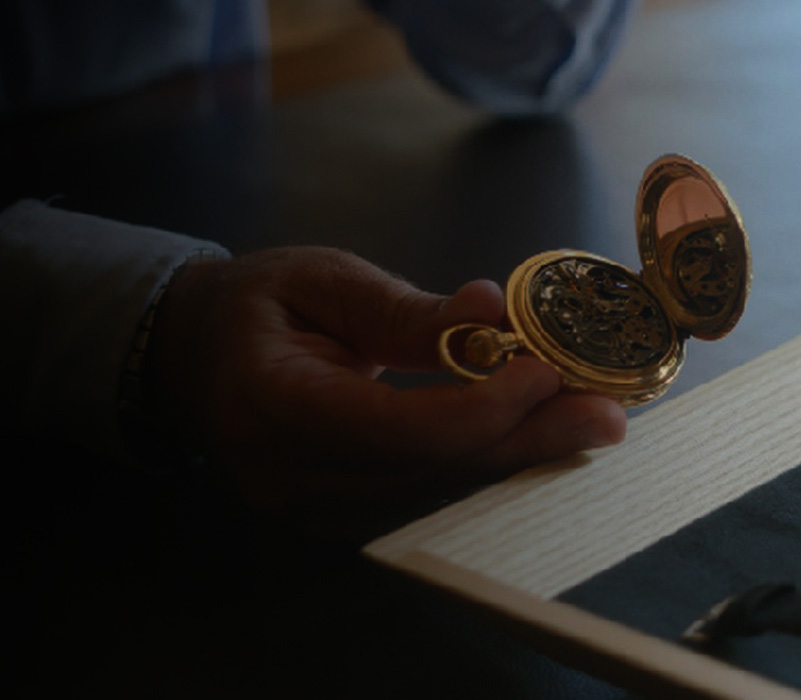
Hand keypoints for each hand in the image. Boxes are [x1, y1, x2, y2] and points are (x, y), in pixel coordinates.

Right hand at [146, 247, 626, 523]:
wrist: (191, 357)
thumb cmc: (255, 305)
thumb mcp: (321, 279)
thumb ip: (403, 307)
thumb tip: (490, 309)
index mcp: (272, 405)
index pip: (395, 429)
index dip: (479, 408)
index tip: (546, 370)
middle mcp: (291, 475)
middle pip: (431, 469)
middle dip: (526, 438)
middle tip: (609, 415)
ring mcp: (313, 507)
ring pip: (438, 489)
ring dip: (519, 452)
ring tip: (592, 419)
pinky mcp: (340, 513)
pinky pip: (426, 492)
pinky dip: (487, 460)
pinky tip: (541, 434)